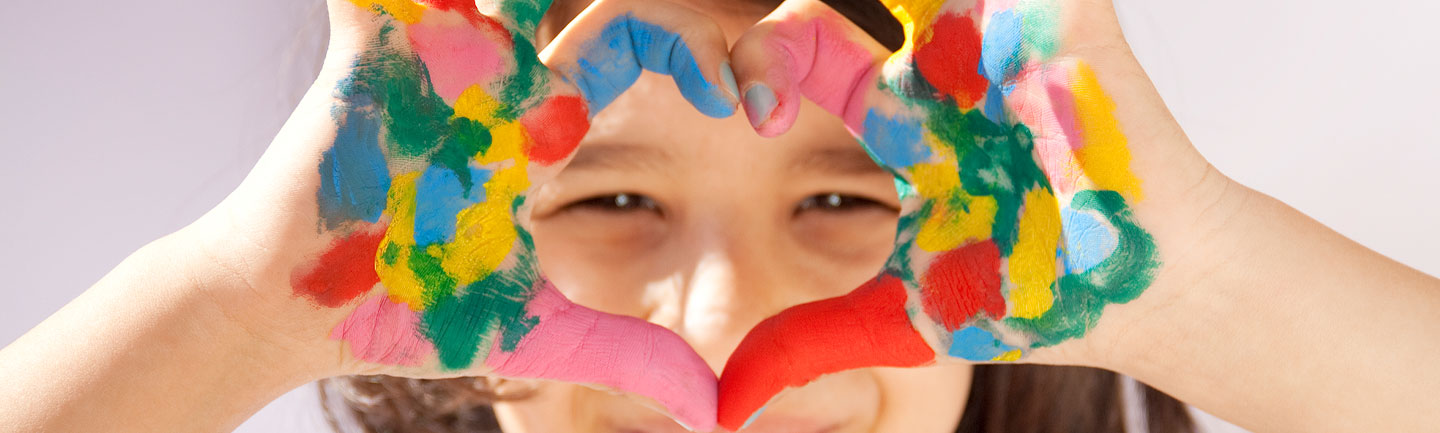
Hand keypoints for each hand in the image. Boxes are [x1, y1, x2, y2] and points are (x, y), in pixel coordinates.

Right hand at [200, 0, 737, 428]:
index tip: (745, 102)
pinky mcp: (369, 53)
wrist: (294, 314)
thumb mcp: (536, 334)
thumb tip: (715, 411)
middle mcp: (493, 78)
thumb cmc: (403, 313)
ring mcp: (432, 60)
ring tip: (528, 6)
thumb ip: (626, 356)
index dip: (694, 50)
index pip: (629, 42)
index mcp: (539, 123)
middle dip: (644, 6)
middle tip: (716, 40)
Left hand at [715, 0, 1176, 427]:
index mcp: (898, 113)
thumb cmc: (1038, 297)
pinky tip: (979, 10)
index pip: (805, 48)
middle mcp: (943, 61)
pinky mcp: (1063, 13)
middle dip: (803, 11)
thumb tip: (727, 399)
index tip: (756, 111)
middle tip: (760, 40)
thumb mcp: (903, 316)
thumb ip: (813, 341)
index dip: (763, 60)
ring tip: (903, 27)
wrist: (1150, 292)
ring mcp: (1001, 30)